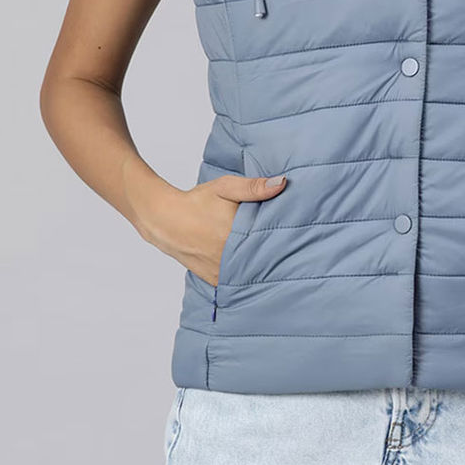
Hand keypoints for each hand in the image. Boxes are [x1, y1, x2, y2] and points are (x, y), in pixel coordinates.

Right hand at [130, 171, 288, 285]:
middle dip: (277, 254)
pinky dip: (245, 275)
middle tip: (293, 250)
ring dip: (262, 267)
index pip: (271, 240)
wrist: (165, 220)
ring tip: (278, 261)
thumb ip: (254, 187)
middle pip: (263, 259)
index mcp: (236, 234)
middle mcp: (229, 257)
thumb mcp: (225, 188)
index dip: (286, 238)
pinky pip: (236, 281)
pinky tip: (256, 269)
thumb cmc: (196, 201)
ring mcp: (221, 271)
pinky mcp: (214, 279)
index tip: (298, 237)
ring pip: (250, 272)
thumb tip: (282, 183)